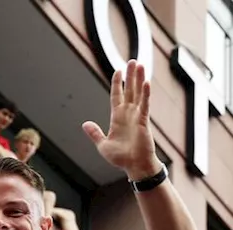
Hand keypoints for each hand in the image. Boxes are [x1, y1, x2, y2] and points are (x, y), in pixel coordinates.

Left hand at [83, 60, 160, 180]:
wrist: (134, 167)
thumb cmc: (121, 158)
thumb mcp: (102, 144)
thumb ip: (94, 133)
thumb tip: (85, 124)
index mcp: (117, 118)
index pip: (117, 96)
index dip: (117, 84)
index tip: (117, 70)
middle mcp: (128, 114)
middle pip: (130, 90)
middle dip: (130, 76)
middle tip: (133, 60)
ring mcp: (137, 116)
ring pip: (138, 94)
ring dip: (139, 79)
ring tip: (140, 65)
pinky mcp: (143, 122)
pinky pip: (145, 105)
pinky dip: (145, 94)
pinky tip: (146, 83)